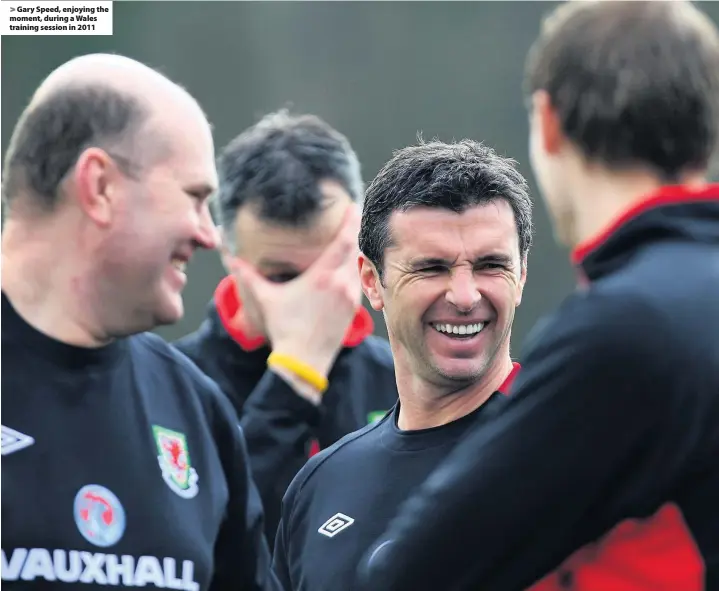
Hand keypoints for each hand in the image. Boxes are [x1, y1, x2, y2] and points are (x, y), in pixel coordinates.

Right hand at [230, 205, 362, 379]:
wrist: (304, 362)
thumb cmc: (285, 329)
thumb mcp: (266, 299)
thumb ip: (247, 275)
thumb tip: (228, 257)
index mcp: (322, 276)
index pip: (344, 240)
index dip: (351, 220)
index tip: (353, 206)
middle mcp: (341, 284)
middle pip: (354, 250)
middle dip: (352, 234)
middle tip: (350, 219)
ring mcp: (350, 298)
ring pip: (356, 267)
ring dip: (352, 254)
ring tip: (347, 242)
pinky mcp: (353, 310)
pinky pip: (357, 283)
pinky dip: (352, 272)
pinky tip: (344, 270)